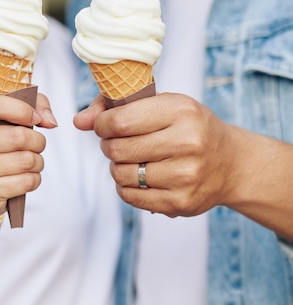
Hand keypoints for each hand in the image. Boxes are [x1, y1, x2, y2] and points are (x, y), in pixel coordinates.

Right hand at [0, 93, 55, 230]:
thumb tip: (50, 121)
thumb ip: (34, 104)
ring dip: (37, 161)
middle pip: (18, 136)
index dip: (22, 110)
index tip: (34, 118)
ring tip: (28, 161)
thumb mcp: (7, 117)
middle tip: (34, 144)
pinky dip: (34, 179)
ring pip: (26, 160)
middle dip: (37, 141)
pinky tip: (22, 177)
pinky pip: (27, 181)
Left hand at [77, 92, 239, 217]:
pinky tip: (140, 177)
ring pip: (120, 173)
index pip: (119, 121)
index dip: (102, 124)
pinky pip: (130, 196)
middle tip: (118, 143)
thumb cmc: (187, 127)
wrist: (231, 163)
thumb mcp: (160, 105)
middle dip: (108, 145)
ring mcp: (185, 176)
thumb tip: (78, 121)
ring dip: (117, 166)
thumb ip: (113, 107)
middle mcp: (187, 143)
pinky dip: (126, 186)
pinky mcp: (180, 202)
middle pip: (117, 149)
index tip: (105, 125)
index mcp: (181, 111)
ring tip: (132, 159)